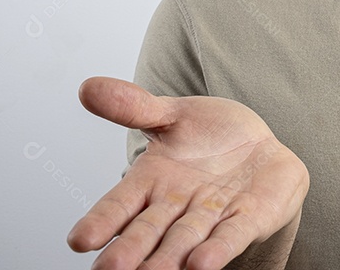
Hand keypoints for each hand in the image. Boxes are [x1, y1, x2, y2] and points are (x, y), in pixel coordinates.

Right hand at [68, 77, 309, 269]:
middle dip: (130, 250)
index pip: (119, 204)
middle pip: (148, 231)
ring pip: (185, 240)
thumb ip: (135, 107)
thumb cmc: (211, 136)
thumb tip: (89, 87)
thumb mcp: (174, 114)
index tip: (79, 240)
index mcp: (151, 182)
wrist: (260, 149)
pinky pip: (231, 235)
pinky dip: (218, 249)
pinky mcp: (247, 219)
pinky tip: (203, 264)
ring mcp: (211, 216)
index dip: (101, 220)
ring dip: (169, 258)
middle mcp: (176, 207)